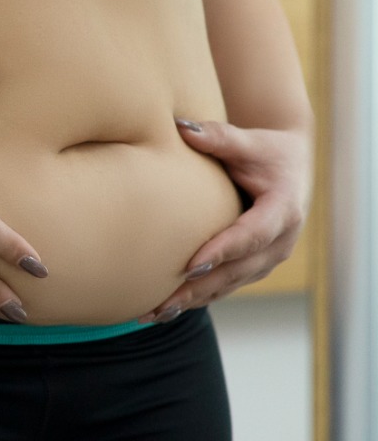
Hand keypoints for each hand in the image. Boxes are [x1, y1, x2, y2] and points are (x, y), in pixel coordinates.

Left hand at [141, 117, 311, 321]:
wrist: (288, 166)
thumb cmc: (265, 150)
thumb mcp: (248, 141)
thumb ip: (218, 136)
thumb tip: (181, 126)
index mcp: (283, 210)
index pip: (252, 235)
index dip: (223, 251)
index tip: (191, 265)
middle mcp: (280, 241)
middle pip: (237, 271)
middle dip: (199, 288)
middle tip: (161, 302)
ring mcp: (267, 258)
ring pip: (228, 285)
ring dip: (192, 301)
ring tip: (152, 314)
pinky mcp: (253, 266)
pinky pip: (224, 286)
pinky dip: (196, 299)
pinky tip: (163, 310)